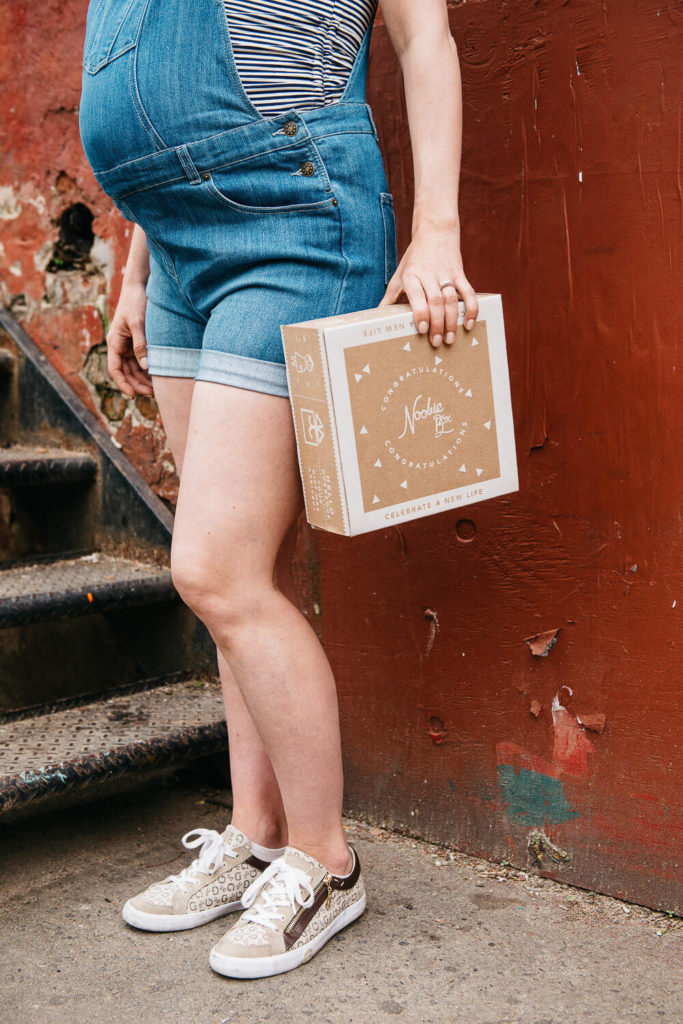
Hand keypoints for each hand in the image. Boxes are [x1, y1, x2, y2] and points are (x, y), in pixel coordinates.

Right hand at [106, 280, 153, 397]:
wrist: (140, 285)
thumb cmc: (136, 301)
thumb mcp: (138, 322)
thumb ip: (140, 344)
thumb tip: (145, 366)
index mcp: (114, 341)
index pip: (114, 369)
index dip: (122, 384)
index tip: (132, 396)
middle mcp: (119, 345)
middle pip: (126, 372)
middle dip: (137, 384)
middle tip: (153, 394)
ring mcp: (128, 344)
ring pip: (134, 368)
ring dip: (144, 379)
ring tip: (158, 389)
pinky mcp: (138, 341)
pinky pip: (141, 360)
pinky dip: (148, 369)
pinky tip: (159, 375)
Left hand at [379, 224, 477, 346]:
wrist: (435, 232)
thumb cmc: (414, 259)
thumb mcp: (399, 274)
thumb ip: (390, 296)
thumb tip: (378, 315)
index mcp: (412, 275)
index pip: (417, 295)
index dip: (421, 313)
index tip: (422, 329)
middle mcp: (429, 274)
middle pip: (436, 301)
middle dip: (437, 324)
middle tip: (436, 342)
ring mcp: (446, 274)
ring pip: (451, 299)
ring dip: (452, 321)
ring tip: (450, 339)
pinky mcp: (460, 273)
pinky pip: (468, 292)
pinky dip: (471, 308)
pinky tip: (468, 324)